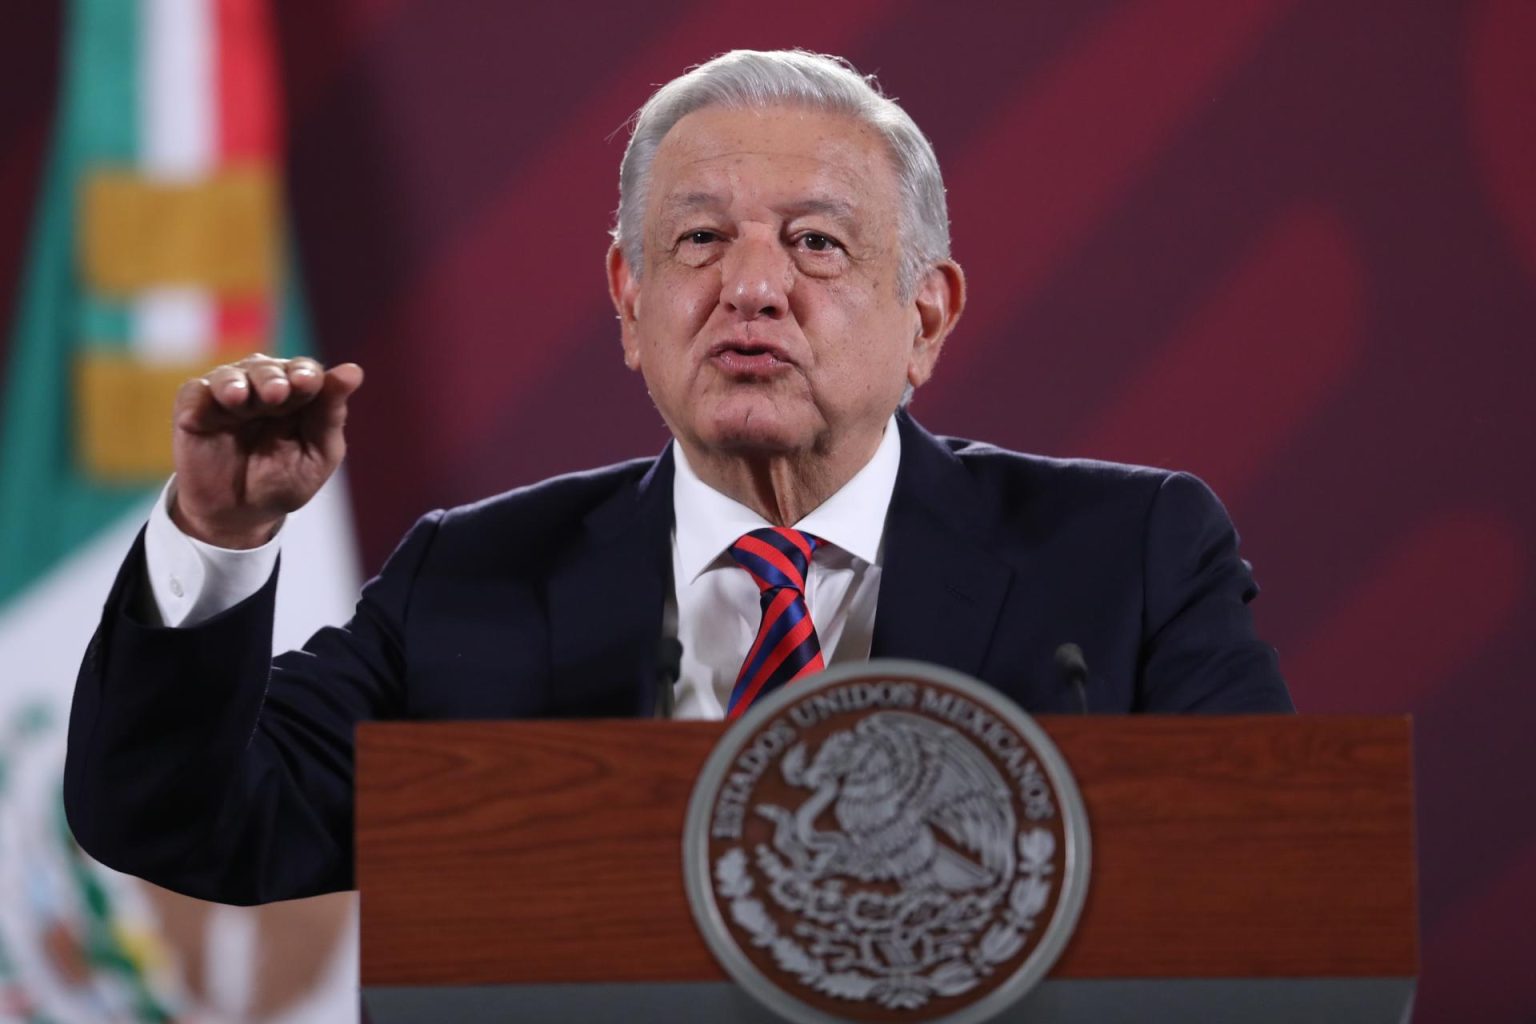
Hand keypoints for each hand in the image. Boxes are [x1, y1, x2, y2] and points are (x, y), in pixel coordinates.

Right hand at [171, 355, 363, 547]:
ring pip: (231, 374)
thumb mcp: (317, 454)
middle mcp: (262, 387)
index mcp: (298, 395)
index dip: (306, 374)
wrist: (240, 515)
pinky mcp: (194, 408)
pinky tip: (214, 405)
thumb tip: (353, 371)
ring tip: (242, 397)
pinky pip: (195, 393)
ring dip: (238, 381)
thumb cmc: (284, 481)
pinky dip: (204, 395)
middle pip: (268, 368)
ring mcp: (227, 395)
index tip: (309, 383)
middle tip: (278, 393)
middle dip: (273, 377)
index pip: (304, 371)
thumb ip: (330, 415)